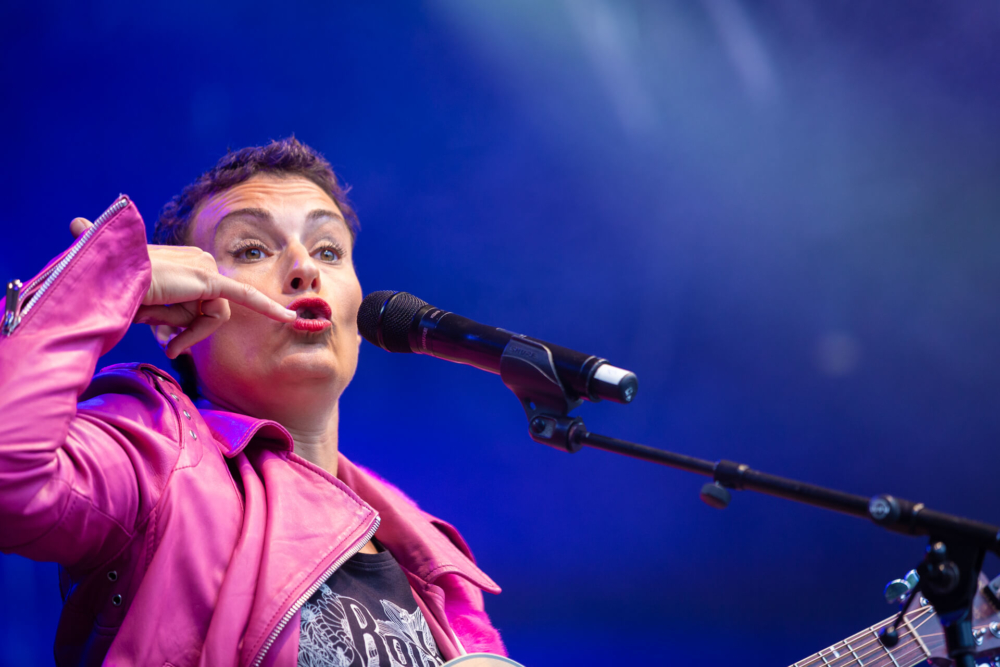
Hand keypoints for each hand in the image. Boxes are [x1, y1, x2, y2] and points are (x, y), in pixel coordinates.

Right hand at [70, 218, 296, 358]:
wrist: (102, 282)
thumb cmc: (116, 295)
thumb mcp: (146, 307)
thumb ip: (168, 316)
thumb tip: (174, 338)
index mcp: (183, 262)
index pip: (202, 301)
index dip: (191, 324)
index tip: (186, 338)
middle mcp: (198, 260)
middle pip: (209, 309)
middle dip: (187, 331)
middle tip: (167, 345)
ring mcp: (203, 267)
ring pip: (213, 315)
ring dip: (189, 332)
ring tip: (163, 334)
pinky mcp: (207, 280)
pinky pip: (245, 297)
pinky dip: (268, 309)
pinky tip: (289, 319)